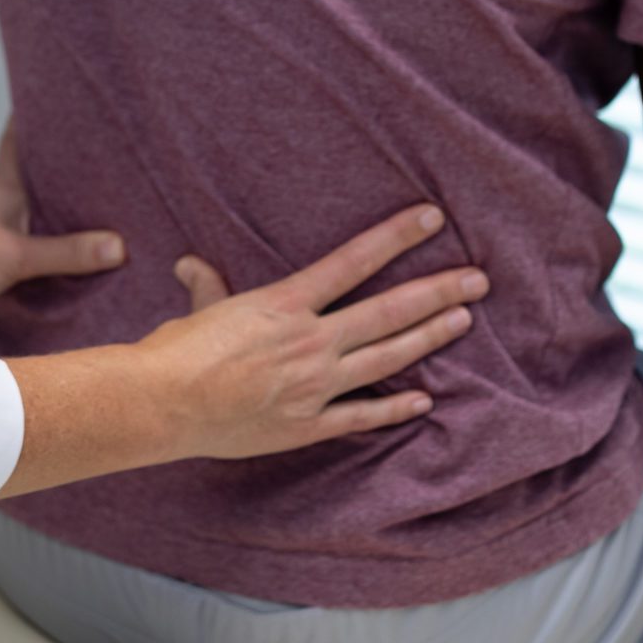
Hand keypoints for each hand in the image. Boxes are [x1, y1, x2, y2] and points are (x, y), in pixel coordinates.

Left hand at [0, 123, 123, 332]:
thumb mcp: (16, 255)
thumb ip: (67, 252)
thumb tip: (120, 246)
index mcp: (5, 189)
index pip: (21, 138)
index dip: (38, 114)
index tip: (60, 90)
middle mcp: (4, 208)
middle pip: (40, 179)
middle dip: (68, 169)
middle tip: (105, 155)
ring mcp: (0, 238)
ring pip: (42, 220)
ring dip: (68, 217)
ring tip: (110, 211)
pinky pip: (39, 257)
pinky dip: (59, 258)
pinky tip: (83, 266)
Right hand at [0, 202, 487, 498]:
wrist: (164, 404)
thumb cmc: (177, 351)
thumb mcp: (200, 309)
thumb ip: (208, 285)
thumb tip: (193, 265)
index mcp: (286, 304)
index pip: (354, 261)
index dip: (397, 237)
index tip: (432, 218)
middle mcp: (312, 341)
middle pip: (390, 312)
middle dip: (438, 293)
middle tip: (478, 279)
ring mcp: (316, 386)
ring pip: (388, 359)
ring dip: (429, 338)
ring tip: (463, 320)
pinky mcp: (309, 425)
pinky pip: (363, 416)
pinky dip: (396, 408)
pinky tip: (424, 400)